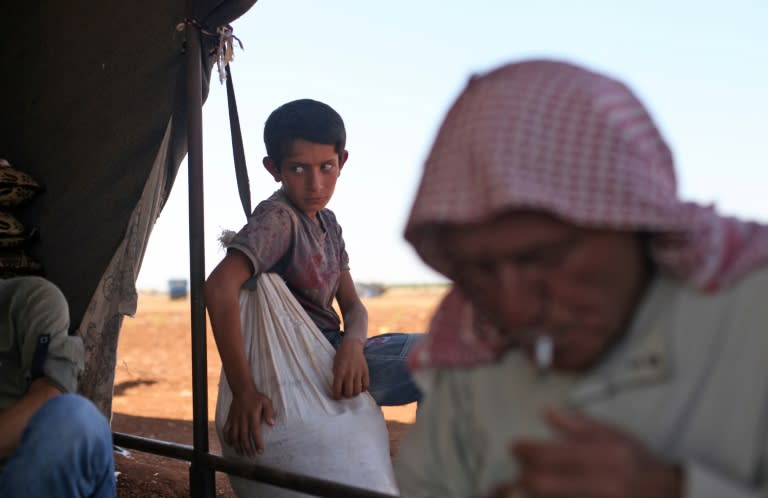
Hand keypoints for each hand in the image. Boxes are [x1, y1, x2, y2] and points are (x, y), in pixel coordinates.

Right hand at [222, 388, 274, 456]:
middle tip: (252, 456)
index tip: (260, 451)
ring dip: (238, 446)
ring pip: (234, 436)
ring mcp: (234, 420)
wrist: (242, 389)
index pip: (255, 432)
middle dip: (248, 448)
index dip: (257, 442)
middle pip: (244, 437)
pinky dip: (227, 439)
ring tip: (242, 454)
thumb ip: (269, 412)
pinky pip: (226, 431)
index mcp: (252, 416)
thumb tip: (272, 424)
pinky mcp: (229, 419)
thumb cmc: (256, 397)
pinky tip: (230, 445)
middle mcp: (242, 420)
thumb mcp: (266, 402)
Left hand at [332, 337, 369, 398]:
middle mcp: (349, 374)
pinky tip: (360, 386)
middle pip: (348, 393)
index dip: (336, 396)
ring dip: (354, 393)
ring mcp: (358, 373)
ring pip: (357, 391)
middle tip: (345, 393)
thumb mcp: (335, 365)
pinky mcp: (365, 371)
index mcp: (339, 372)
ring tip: (352, 391)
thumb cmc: (341, 355)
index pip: (337, 390)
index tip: (337, 396)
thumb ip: (337, 376)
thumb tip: (340, 388)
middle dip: (346, 396)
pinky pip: (366, 385)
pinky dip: (363, 389)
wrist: (352, 345)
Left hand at [506, 409, 681, 497]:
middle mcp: (603, 486)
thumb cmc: (640, 464)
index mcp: (606, 458)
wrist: (671, 496)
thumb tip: (547, 412)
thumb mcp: (615, 435)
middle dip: (522, 475)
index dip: (526, 451)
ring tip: (522, 484)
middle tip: (518, 468)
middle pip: (541, 484)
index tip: (514, 447)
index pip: (552, 455)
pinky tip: (540, 494)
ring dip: (528, 493)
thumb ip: (579, 425)